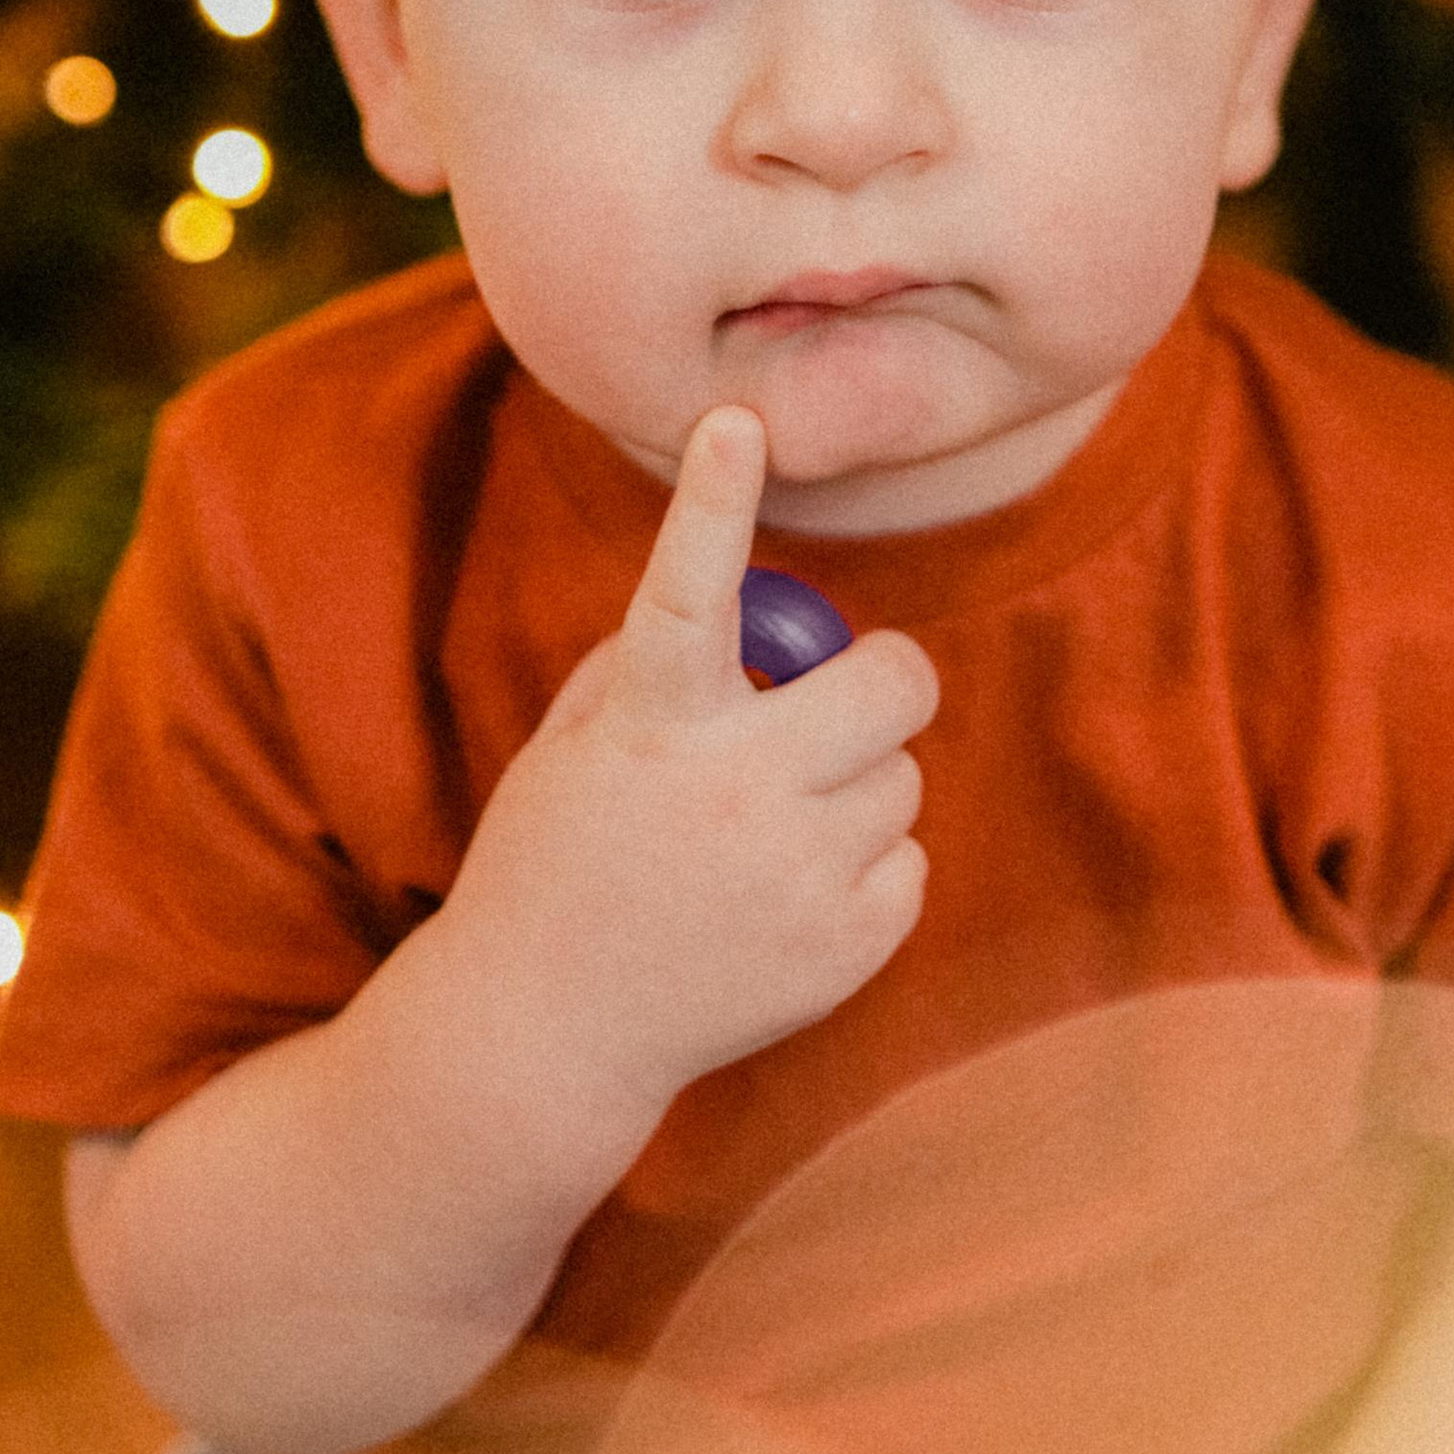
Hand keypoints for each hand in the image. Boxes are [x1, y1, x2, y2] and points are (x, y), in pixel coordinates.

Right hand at [441, 405, 935, 1170]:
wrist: (545, 1034)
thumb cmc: (561, 857)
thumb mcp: (581, 740)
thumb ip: (663, 661)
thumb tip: (771, 622)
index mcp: (650, 723)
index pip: (687, 588)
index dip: (713, 499)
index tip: (737, 420)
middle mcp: (732, 791)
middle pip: (892, 680)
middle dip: (877, 680)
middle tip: (832, 705)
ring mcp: (797, 875)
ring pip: (903, 776)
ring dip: (857, 786)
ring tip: (772, 836)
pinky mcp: (846, 949)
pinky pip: (908, 863)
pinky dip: (864, 873)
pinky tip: (785, 903)